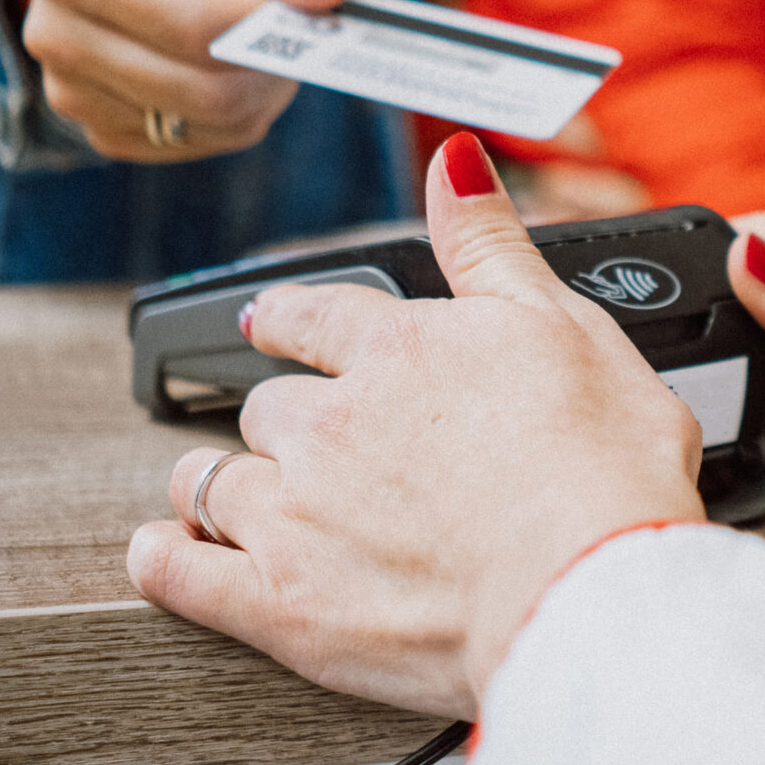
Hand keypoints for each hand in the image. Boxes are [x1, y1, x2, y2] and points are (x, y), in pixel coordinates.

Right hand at [22, 0, 347, 161]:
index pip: (197, 25)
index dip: (272, 21)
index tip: (318, 1)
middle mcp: (57, 37)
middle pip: (208, 89)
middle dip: (274, 58)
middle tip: (298, 18)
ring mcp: (73, 94)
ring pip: (215, 122)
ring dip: (263, 84)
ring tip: (258, 30)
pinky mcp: (103, 133)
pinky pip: (203, 141)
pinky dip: (239, 109)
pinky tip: (227, 61)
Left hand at [126, 133, 705, 714]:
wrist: (587, 587)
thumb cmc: (599, 465)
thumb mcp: (564, 322)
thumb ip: (489, 241)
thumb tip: (453, 158)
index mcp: (396, 349)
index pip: (306, 317)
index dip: (288, 322)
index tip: (276, 327)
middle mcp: (330, 424)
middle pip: (263, 407)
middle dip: (283, 422)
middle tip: (312, 443)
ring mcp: (295, 515)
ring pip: (212, 481)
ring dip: (220, 484)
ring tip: (238, 498)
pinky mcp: (279, 605)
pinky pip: (182, 575)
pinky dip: (166, 561)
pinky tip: (166, 554)